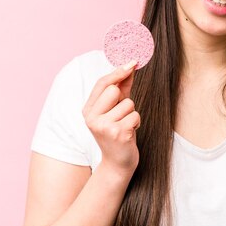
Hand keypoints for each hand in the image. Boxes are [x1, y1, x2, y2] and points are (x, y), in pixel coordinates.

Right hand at [82, 60, 140, 175]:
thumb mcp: (116, 110)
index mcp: (88, 110)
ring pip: (128, 104)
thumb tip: (130, 66)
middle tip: (121, 115)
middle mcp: (91, 117)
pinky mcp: (117, 133)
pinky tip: (129, 134)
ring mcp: (103, 126)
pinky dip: (136, 123)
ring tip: (125, 127)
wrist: (118, 163)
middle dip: (124, 100)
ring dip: (132, 114)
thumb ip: (121, 88)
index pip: (102, 83)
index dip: (117, 72)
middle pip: (114, 90)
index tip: (132, 62)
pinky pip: (135, 116)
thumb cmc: (118, 133)